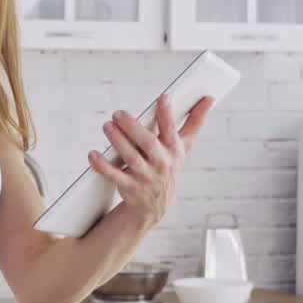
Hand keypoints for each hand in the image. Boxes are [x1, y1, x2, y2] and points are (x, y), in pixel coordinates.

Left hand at [88, 95, 215, 226]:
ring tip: (107, 126)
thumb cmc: (169, 165)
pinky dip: (102, 165)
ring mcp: (145, 177)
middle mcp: (161, 164)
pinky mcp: (129, 187)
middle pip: (148, 143)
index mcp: (174, 150)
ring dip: (118, 141)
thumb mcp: (183, 146)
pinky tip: (92, 154)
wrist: (156, 205)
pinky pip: (114, 175)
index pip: (172, 130)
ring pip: (131, 158)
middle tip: (118, 113)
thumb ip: (195, 121)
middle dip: (133, 127)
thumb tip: (210, 98)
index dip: (168, 114)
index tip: (163, 98)